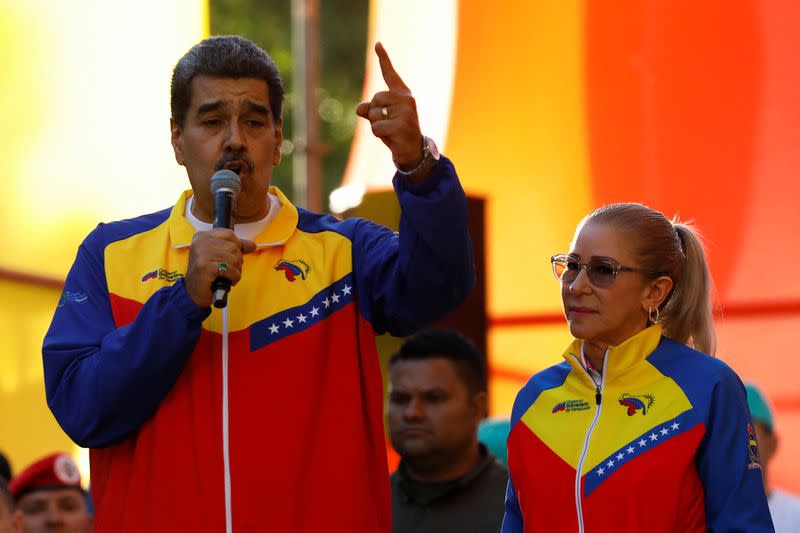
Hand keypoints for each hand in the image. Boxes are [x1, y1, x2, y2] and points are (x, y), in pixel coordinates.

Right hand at [184, 229, 256, 307]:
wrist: (193, 293)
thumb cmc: (207, 275)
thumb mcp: (220, 256)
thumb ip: (236, 248)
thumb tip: (252, 245)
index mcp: (202, 236)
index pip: (230, 234)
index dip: (236, 247)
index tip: (231, 257)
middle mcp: (200, 242)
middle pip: (234, 247)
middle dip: (236, 261)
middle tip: (226, 270)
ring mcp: (202, 254)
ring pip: (234, 258)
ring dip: (235, 271)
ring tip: (225, 276)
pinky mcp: (205, 266)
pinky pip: (230, 269)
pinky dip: (233, 277)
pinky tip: (226, 281)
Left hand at [356, 42, 423, 169]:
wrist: (413, 151)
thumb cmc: (396, 132)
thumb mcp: (381, 119)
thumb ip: (369, 110)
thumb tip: (360, 108)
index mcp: (402, 94)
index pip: (390, 75)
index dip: (383, 59)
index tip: (377, 44)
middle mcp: (406, 99)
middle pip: (374, 99)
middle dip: (374, 114)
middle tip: (388, 124)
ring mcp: (405, 112)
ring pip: (374, 114)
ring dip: (376, 125)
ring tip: (391, 131)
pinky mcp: (402, 125)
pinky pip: (376, 127)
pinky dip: (379, 134)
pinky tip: (392, 137)